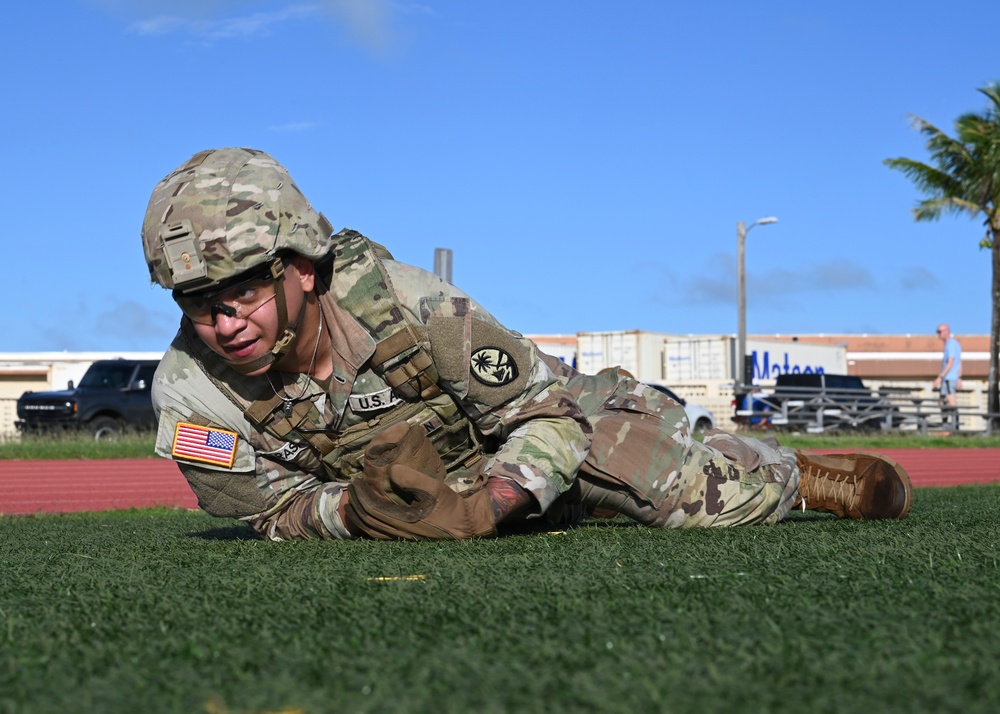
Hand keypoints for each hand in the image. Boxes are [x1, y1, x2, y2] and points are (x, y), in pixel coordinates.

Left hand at [346, 465, 496, 539]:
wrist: (468, 528)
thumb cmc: (452, 509)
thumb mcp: (437, 490)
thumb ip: (415, 480)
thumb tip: (392, 471)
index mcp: (402, 522)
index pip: (372, 509)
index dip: (361, 496)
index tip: (355, 481)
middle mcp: (397, 533)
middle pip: (368, 520)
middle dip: (357, 504)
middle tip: (352, 487)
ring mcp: (401, 538)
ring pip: (372, 529)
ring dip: (361, 515)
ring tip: (356, 501)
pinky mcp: (406, 539)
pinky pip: (380, 534)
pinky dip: (371, 524)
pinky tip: (372, 516)